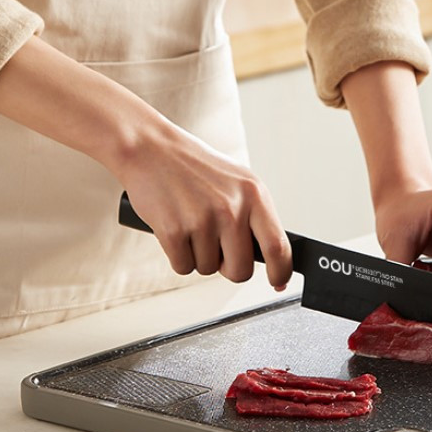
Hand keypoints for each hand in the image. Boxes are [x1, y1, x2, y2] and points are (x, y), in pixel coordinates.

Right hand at [114, 123, 291, 287]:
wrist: (151, 149)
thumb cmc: (196, 168)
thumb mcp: (238, 183)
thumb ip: (256, 217)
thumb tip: (273, 256)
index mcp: (254, 195)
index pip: (278, 246)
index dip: (280, 271)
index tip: (278, 282)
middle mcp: (232, 208)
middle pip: (241, 270)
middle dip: (229, 268)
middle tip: (218, 247)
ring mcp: (202, 220)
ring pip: (209, 269)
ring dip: (200, 256)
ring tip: (192, 225)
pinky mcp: (173, 231)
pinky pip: (183, 267)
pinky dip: (178, 256)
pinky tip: (176, 230)